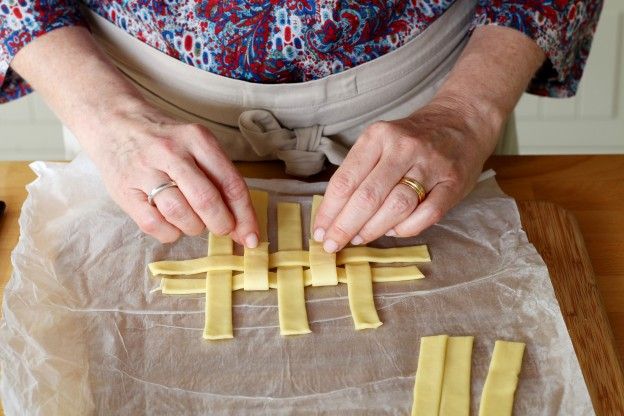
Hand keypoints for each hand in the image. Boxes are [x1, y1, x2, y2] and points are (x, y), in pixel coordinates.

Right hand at [85, 100, 258, 245]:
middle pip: (207, 200)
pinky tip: (171, 223)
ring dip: (194, 228)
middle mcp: (172, 152)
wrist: (113, 122)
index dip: (245, 216)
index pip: (231, 184)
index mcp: (197, 139)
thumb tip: (243, 226)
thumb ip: (220, 179)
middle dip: (222, 224)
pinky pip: (156, 225)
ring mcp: (145, 171)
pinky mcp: (124, 191)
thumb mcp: (196, 145)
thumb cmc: (165, 140)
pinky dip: (170, 233)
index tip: (252, 237)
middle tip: (222, 229)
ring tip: (193, 221)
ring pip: (181, 215)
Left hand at [312, 98, 499, 251]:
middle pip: (368, 197)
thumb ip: (360, 172)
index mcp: (378, 136)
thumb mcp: (380, 142)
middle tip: (333, 245)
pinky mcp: (453, 182)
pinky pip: (427, 215)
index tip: (319, 232)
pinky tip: (394, 231)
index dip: (329, 211)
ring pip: (396, 207)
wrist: (462, 121)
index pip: (346, 180)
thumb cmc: (412, 139)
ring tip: (360, 239)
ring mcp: (431, 165)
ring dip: (373, 229)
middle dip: (345, 227)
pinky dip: (406, 229)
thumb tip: (334, 215)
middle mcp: (403, 148)